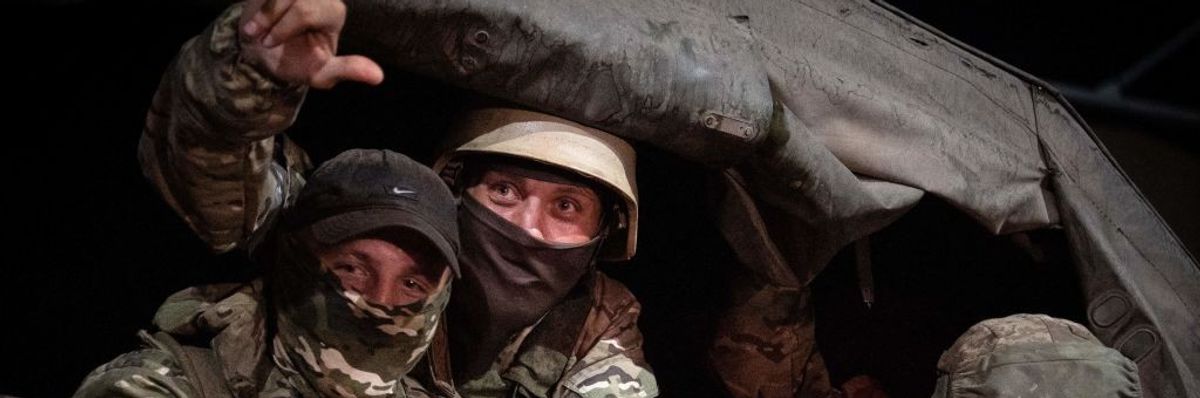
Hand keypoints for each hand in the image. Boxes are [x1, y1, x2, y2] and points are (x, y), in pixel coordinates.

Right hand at [238, 0, 383, 88]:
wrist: (260, 52)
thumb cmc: (295, 62)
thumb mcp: (321, 73)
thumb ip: (348, 70)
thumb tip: (378, 77)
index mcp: (334, 13)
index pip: (307, 11)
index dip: (283, 28)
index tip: (268, 43)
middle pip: (294, 1)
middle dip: (272, 22)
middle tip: (263, 39)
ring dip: (262, 13)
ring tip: (256, 30)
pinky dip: (257, 5)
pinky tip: (253, 20)